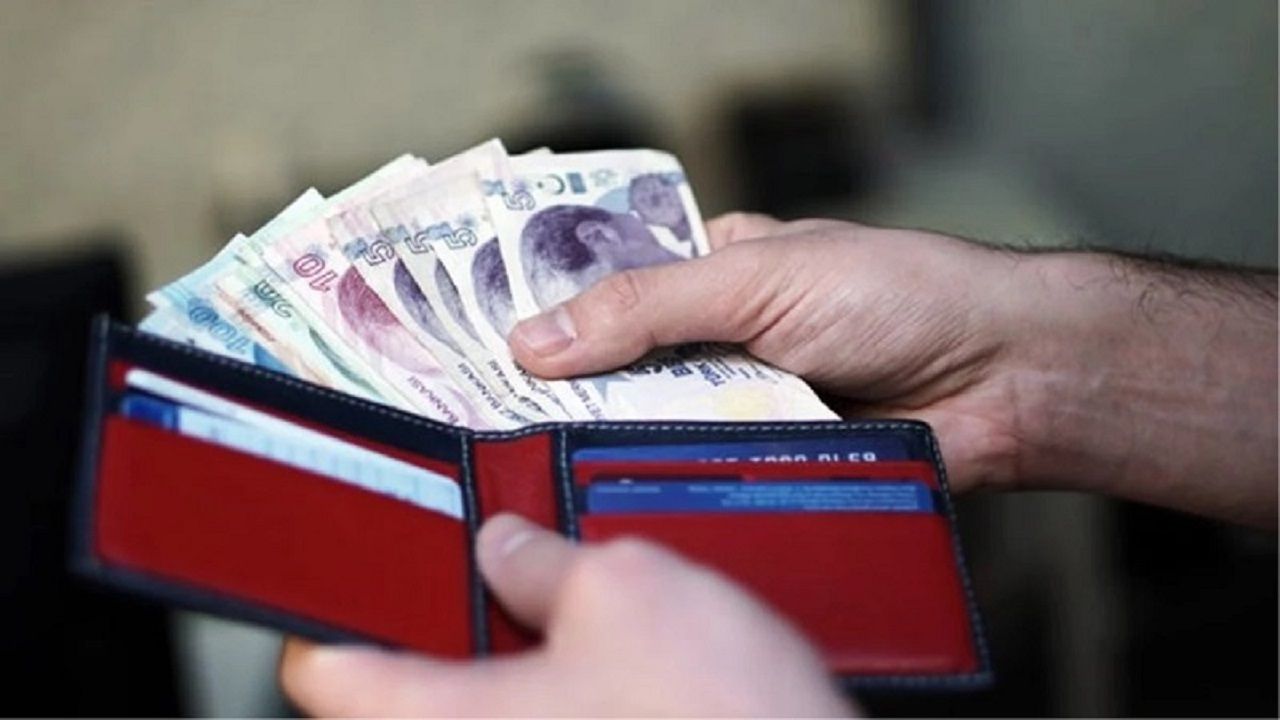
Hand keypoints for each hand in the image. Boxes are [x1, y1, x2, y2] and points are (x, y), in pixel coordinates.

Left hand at [280, 513, 854, 716]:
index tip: (356, 565)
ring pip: (481, 709)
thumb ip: (547, 559)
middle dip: (448, 618)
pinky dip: (558, 693)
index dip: (338, 603)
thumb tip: (513, 546)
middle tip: (486, 566)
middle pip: (405, 690)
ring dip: (514, 656)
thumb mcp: (626, 589)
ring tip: (561, 606)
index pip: (322, 668)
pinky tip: (610, 662)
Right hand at [510, 213, 1027, 492]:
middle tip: (496, 422)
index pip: (609, 293)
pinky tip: (629, 502)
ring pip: (658, 433)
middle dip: (573, 394)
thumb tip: (535, 337)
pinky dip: (677, 488)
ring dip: (623, 445)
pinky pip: (705, 480)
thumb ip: (646, 306)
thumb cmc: (897, 295)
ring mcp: (745, 407)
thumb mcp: (757, 278)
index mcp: (714, 273)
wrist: (1003, 377)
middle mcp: (722, 342)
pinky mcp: (770, 466)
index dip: (548, 318)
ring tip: (546, 467)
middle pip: (623, 372)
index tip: (476, 351)